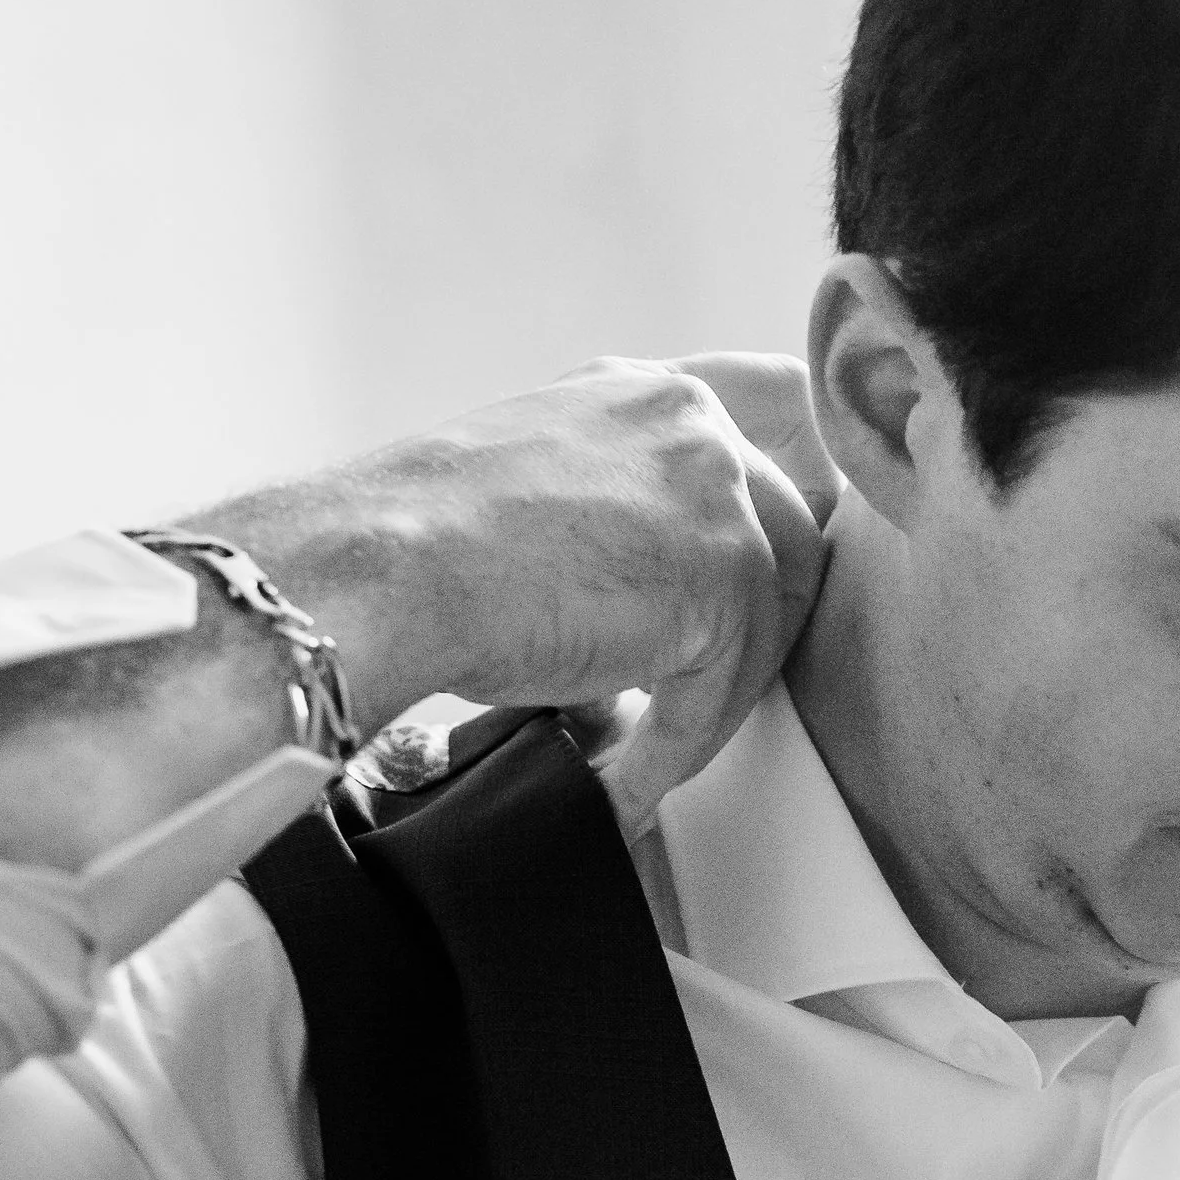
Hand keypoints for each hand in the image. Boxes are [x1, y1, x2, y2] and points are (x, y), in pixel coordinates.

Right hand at [203, 354, 839, 838]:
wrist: (380, 568)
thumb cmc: (417, 542)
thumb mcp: (543, 490)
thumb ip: (624, 515)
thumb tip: (661, 612)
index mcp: (650, 392)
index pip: (779, 408)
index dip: (800, 483)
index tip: (795, 542)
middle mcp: (696, 424)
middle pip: (797, 534)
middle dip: (761, 623)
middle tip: (703, 692)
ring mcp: (720, 494)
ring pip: (766, 622)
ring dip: (708, 701)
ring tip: (638, 755)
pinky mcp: (726, 577)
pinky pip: (719, 691)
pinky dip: (670, 752)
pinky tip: (620, 788)